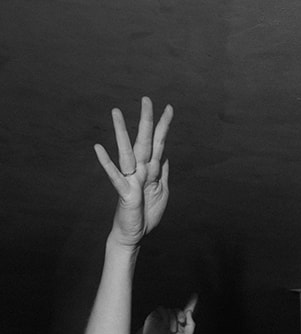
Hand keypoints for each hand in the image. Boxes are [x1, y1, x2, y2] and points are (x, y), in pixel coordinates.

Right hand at [96, 97, 172, 245]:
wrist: (135, 234)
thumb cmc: (146, 212)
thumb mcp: (161, 190)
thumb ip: (162, 172)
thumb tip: (164, 154)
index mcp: (151, 169)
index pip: (159, 143)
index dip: (164, 126)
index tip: (169, 107)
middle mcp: (140, 170)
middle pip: (144, 141)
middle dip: (147, 120)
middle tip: (146, 98)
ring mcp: (131, 179)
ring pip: (127, 152)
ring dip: (121, 132)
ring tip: (115, 112)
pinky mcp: (125, 192)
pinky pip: (115, 176)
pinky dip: (107, 163)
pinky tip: (98, 148)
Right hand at [135, 296, 197, 333]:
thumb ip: (191, 323)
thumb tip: (189, 311)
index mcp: (180, 325)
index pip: (185, 312)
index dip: (191, 303)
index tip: (195, 295)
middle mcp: (171, 320)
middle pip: (179, 310)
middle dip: (181, 316)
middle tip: (180, 323)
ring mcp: (162, 318)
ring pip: (171, 310)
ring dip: (173, 320)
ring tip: (170, 330)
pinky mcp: (154, 316)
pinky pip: (162, 309)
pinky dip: (165, 316)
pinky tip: (163, 324)